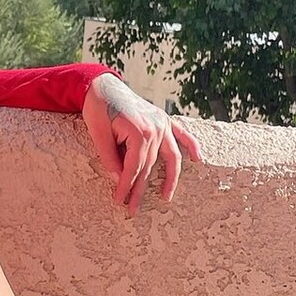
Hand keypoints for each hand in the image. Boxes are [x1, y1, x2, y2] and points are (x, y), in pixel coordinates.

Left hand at [81, 73, 200, 210]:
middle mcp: (156, 128)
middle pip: (149, 166)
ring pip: (170, 156)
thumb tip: (118, 179)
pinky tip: (198, 159)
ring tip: (166, 197)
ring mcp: (163, 123)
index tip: (119, 201)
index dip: (125, 186)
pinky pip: (183, 135)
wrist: (104, 85)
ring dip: (170, 178)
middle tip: (133, 210)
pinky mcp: (165, 119)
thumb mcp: (98, 134)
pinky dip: (192, 145)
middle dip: (140, 190)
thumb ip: (109, 158)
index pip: (133, 167)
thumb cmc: (98, 108)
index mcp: (139, 132)